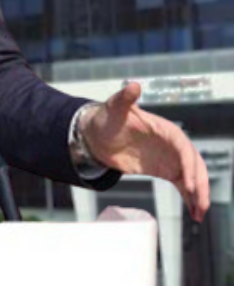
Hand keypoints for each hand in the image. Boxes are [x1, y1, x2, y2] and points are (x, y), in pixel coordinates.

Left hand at [80, 82, 209, 220]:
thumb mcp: (114, 108)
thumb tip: (133, 85)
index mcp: (167, 129)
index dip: (188, 166)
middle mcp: (173, 145)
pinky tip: (194, 213)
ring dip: (199, 195)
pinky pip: (183, 185)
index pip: (184, 148)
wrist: (97, 134)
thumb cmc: (107, 118)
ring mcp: (171, 158)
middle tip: (200, 204)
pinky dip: (190, 198)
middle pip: (195, 165)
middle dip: (201, 185)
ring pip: (193, 177)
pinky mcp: (165, 170)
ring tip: (200, 214)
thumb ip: (124, 98)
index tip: (188, 184)